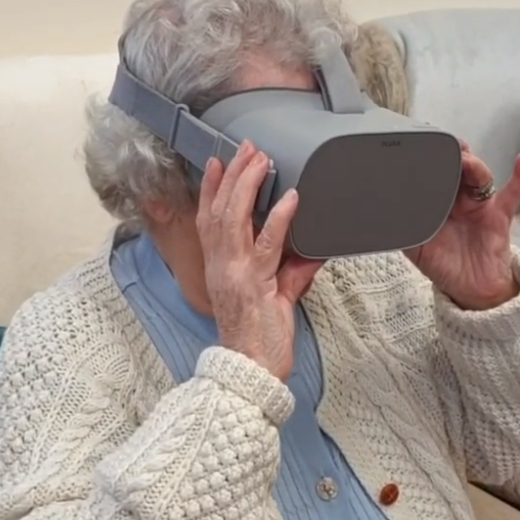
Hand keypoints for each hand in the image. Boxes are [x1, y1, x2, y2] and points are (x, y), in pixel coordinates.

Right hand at [196, 141, 323, 380]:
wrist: (252, 371)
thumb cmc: (259, 341)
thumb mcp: (275, 299)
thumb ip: (290, 273)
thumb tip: (311, 252)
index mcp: (219, 268)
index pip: (208, 220)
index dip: (210, 189)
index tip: (215, 162)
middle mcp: (221, 267)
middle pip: (220, 211)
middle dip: (232, 176)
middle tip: (245, 148)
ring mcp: (236, 274)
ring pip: (235, 219)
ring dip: (248, 186)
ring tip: (261, 160)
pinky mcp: (256, 284)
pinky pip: (267, 245)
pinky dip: (278, 219)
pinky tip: (291, 199)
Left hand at [405, 141, 519, 309]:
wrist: (473, 292)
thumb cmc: (445, 265)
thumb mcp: (416, 247)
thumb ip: (402, 228)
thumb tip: (384, 212)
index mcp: (437, 202)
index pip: (434, 174)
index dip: (429, 159)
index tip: (421, 145)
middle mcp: (459, 199)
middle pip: (457, 169)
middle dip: (451, 155)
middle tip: (443, 145)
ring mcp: (480, 205)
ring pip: (479, 177)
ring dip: (474, 165)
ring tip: (467, 159)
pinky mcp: (499, 216)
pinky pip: (513, 194)